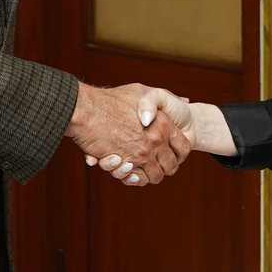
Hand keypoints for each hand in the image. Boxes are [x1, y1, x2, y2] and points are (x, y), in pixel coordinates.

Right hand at [67, 82, 189, 184]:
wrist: (86, 110)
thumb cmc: (112, 99)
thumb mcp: (142, 91)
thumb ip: (162, 99)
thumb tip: (186, 101)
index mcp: (164, 123)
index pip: (184, 149)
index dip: (179, 154)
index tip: (169, 154)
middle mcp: (156, 139)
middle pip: (170, 167)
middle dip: (163, 168)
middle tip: (152, 164)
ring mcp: (142, 153)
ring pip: (154, 177)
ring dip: (147, 175)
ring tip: (136, 167)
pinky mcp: (126, 164)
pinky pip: (136, 180)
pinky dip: (132, 179)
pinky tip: (125, 168)